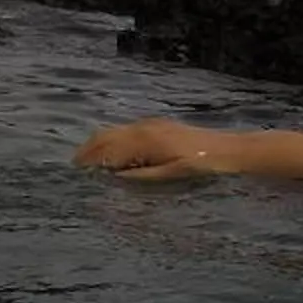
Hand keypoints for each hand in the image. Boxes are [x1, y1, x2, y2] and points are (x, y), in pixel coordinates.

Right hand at [72, 118, 243, 180]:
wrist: (228, 151)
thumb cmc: (199, 167)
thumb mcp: (168, 176)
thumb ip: (139, 176)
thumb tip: (112, 177)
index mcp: (143, 140)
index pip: (105, 149)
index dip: (88, 161)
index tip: (74, 174)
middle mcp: (142, 127)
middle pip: (105, 136)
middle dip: (88, 150)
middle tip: (76, 169)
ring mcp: (151, 124)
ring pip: (115, 131)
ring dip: (99, 145)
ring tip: (90, 163)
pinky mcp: (159, 126)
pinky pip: (126, 131)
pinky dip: (113, 141)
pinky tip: (115, 155)